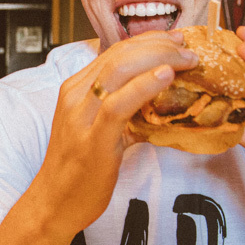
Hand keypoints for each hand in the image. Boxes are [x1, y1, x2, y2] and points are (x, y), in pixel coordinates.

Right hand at [35, 30, 197, 236]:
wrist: (55, 203)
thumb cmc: (80, 170)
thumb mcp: (100, 128)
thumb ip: (124, 109)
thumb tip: (161, 98)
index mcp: (76, 89)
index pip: (115, 51)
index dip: (149, 41)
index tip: (177, 42)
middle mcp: (75, 95)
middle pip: (120, 54)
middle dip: (159, 45)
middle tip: (189, 49)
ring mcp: (81, 116)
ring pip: (120, 69)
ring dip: (159, 59)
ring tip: (187, 60)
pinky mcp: (92, 139)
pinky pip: (119, 104)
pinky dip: (145, 85)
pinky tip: (166, 77)